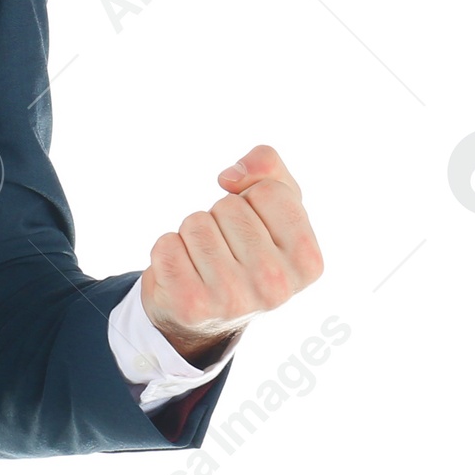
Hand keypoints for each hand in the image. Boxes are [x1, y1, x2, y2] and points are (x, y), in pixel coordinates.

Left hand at [141, 144, 322, 366]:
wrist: (205, 306)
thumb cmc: (244, 246)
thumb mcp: (271, 204)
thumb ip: (268, 167)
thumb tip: (230, 177)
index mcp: (308, 262)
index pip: (269, 191)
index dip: (251, 197)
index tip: (253, 225)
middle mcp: (277, 287)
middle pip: (229, 206)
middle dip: (219, 217)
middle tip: (225, 247)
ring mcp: (234, 300)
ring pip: (195, 223)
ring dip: (192, 233)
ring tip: (203, 260)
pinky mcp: (192, 305)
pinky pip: (166, 244)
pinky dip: (167, 249)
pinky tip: (182, 272)